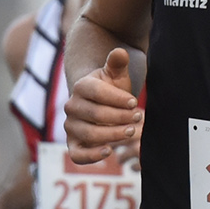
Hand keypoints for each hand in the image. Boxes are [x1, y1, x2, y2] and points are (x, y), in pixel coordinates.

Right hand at [66, 48, 143, 163]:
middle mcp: (71, 107)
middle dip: (120, 117)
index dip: (117, 98)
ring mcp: (71, 127)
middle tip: (138, 117)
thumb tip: (120, 52)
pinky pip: (77, 155)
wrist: (101, 105)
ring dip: (113, 134)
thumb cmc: (112, 90)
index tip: (134, 102)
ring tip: (132, 131)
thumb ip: (117, 63)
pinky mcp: (73, 145)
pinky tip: (109, 151)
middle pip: (96, 114)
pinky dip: (92, 156)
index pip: (97, 92)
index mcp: (81, 87)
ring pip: (90, 134)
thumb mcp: (116, 75)